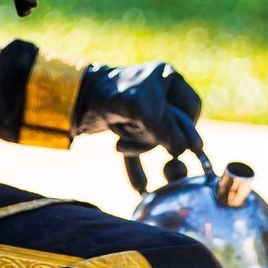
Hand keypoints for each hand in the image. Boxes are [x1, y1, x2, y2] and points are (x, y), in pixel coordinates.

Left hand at [75, 61, 202, 157]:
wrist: (76, 98)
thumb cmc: (113, 95)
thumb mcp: (146, 111)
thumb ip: (169, 131)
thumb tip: (187, 151)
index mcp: (167, 80)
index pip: (192, 107)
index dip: (186, 126)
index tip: (176, 139)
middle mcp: (157, 92)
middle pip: (172, 127)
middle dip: (154, 138)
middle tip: (136, 133)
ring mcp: (142, 110)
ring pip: (154, 140)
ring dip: (138, 146)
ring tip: (119, 140)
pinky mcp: (126, 125)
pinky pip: (138, 149)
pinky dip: (137, 167)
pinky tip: (139, 187)